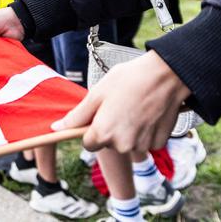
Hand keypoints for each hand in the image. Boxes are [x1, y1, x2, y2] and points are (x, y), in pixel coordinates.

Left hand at [52, 51, 189, 153]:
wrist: (165, 75)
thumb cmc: (128, 79)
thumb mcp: (97, 93)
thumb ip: (77, 115)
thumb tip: (56, 128)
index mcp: (103, 133)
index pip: (88, 144)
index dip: (91, 129)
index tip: (100, 114)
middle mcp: (122, 145)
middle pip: (109, 143)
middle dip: (110, 129)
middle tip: (119, 106)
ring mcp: (142, 146)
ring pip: (127, 143)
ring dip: (129, 131)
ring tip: (135, 107)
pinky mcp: (158, 143)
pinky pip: (145, 142)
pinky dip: (145, 132)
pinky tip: (148, 114)